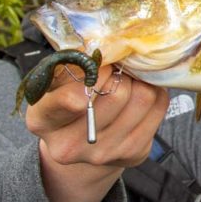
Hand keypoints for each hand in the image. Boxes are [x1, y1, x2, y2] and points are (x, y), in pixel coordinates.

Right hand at [24, 63, 168, 201]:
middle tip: (117, 69)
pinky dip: (154, 91)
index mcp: (41, 120)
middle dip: (122, 73)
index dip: (92, 75)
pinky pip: (158, 107)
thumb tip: (106, 47)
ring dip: (140, 80)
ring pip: (143, 97)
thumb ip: (73, 63)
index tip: (102, 65)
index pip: (67, 100)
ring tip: (129, 79)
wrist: (82, 140)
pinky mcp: (133, 154)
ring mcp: (103, 154)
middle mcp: (69, 146)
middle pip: (117, 94)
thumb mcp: (57, 80)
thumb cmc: (67, 97)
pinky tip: (140, 92)